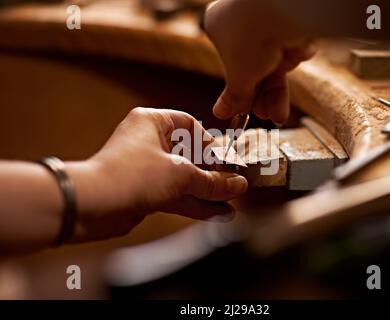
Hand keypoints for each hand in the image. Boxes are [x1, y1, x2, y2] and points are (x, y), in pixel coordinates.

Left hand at [66, 108, 247, 241]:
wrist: (93, 206)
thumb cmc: (130, 175)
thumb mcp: (180, 174)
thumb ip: (212, 181)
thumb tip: (238, 184)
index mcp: (152, 123)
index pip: (190, 126)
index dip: (211, 143)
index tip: (227, 161)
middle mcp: (148, 142)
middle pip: (189, 155)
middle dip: (212, 174)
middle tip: (233, 186)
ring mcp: (146, 168)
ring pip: (184, 179)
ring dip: (206, 193)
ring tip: (229, 205)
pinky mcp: (144, 191)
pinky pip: (176, 195)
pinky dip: (194, 204)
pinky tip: (216, 214)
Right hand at [204, 0, 315, 123]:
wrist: (285, 8)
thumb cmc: (250, 38)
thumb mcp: (239, 78)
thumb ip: (233, 97)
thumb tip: (219, 112)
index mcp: (219, 27)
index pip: (231, 66)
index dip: (241, 91)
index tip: (244, 112)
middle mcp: (242, 20)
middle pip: (255, 67)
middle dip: (264, 97)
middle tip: (267, 116)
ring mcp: (268, 19)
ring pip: (276, 60)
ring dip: (279, 89)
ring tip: (279, 114)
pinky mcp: (292, 19)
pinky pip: (292, 45)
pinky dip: (296, 54)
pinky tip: (295, 50)